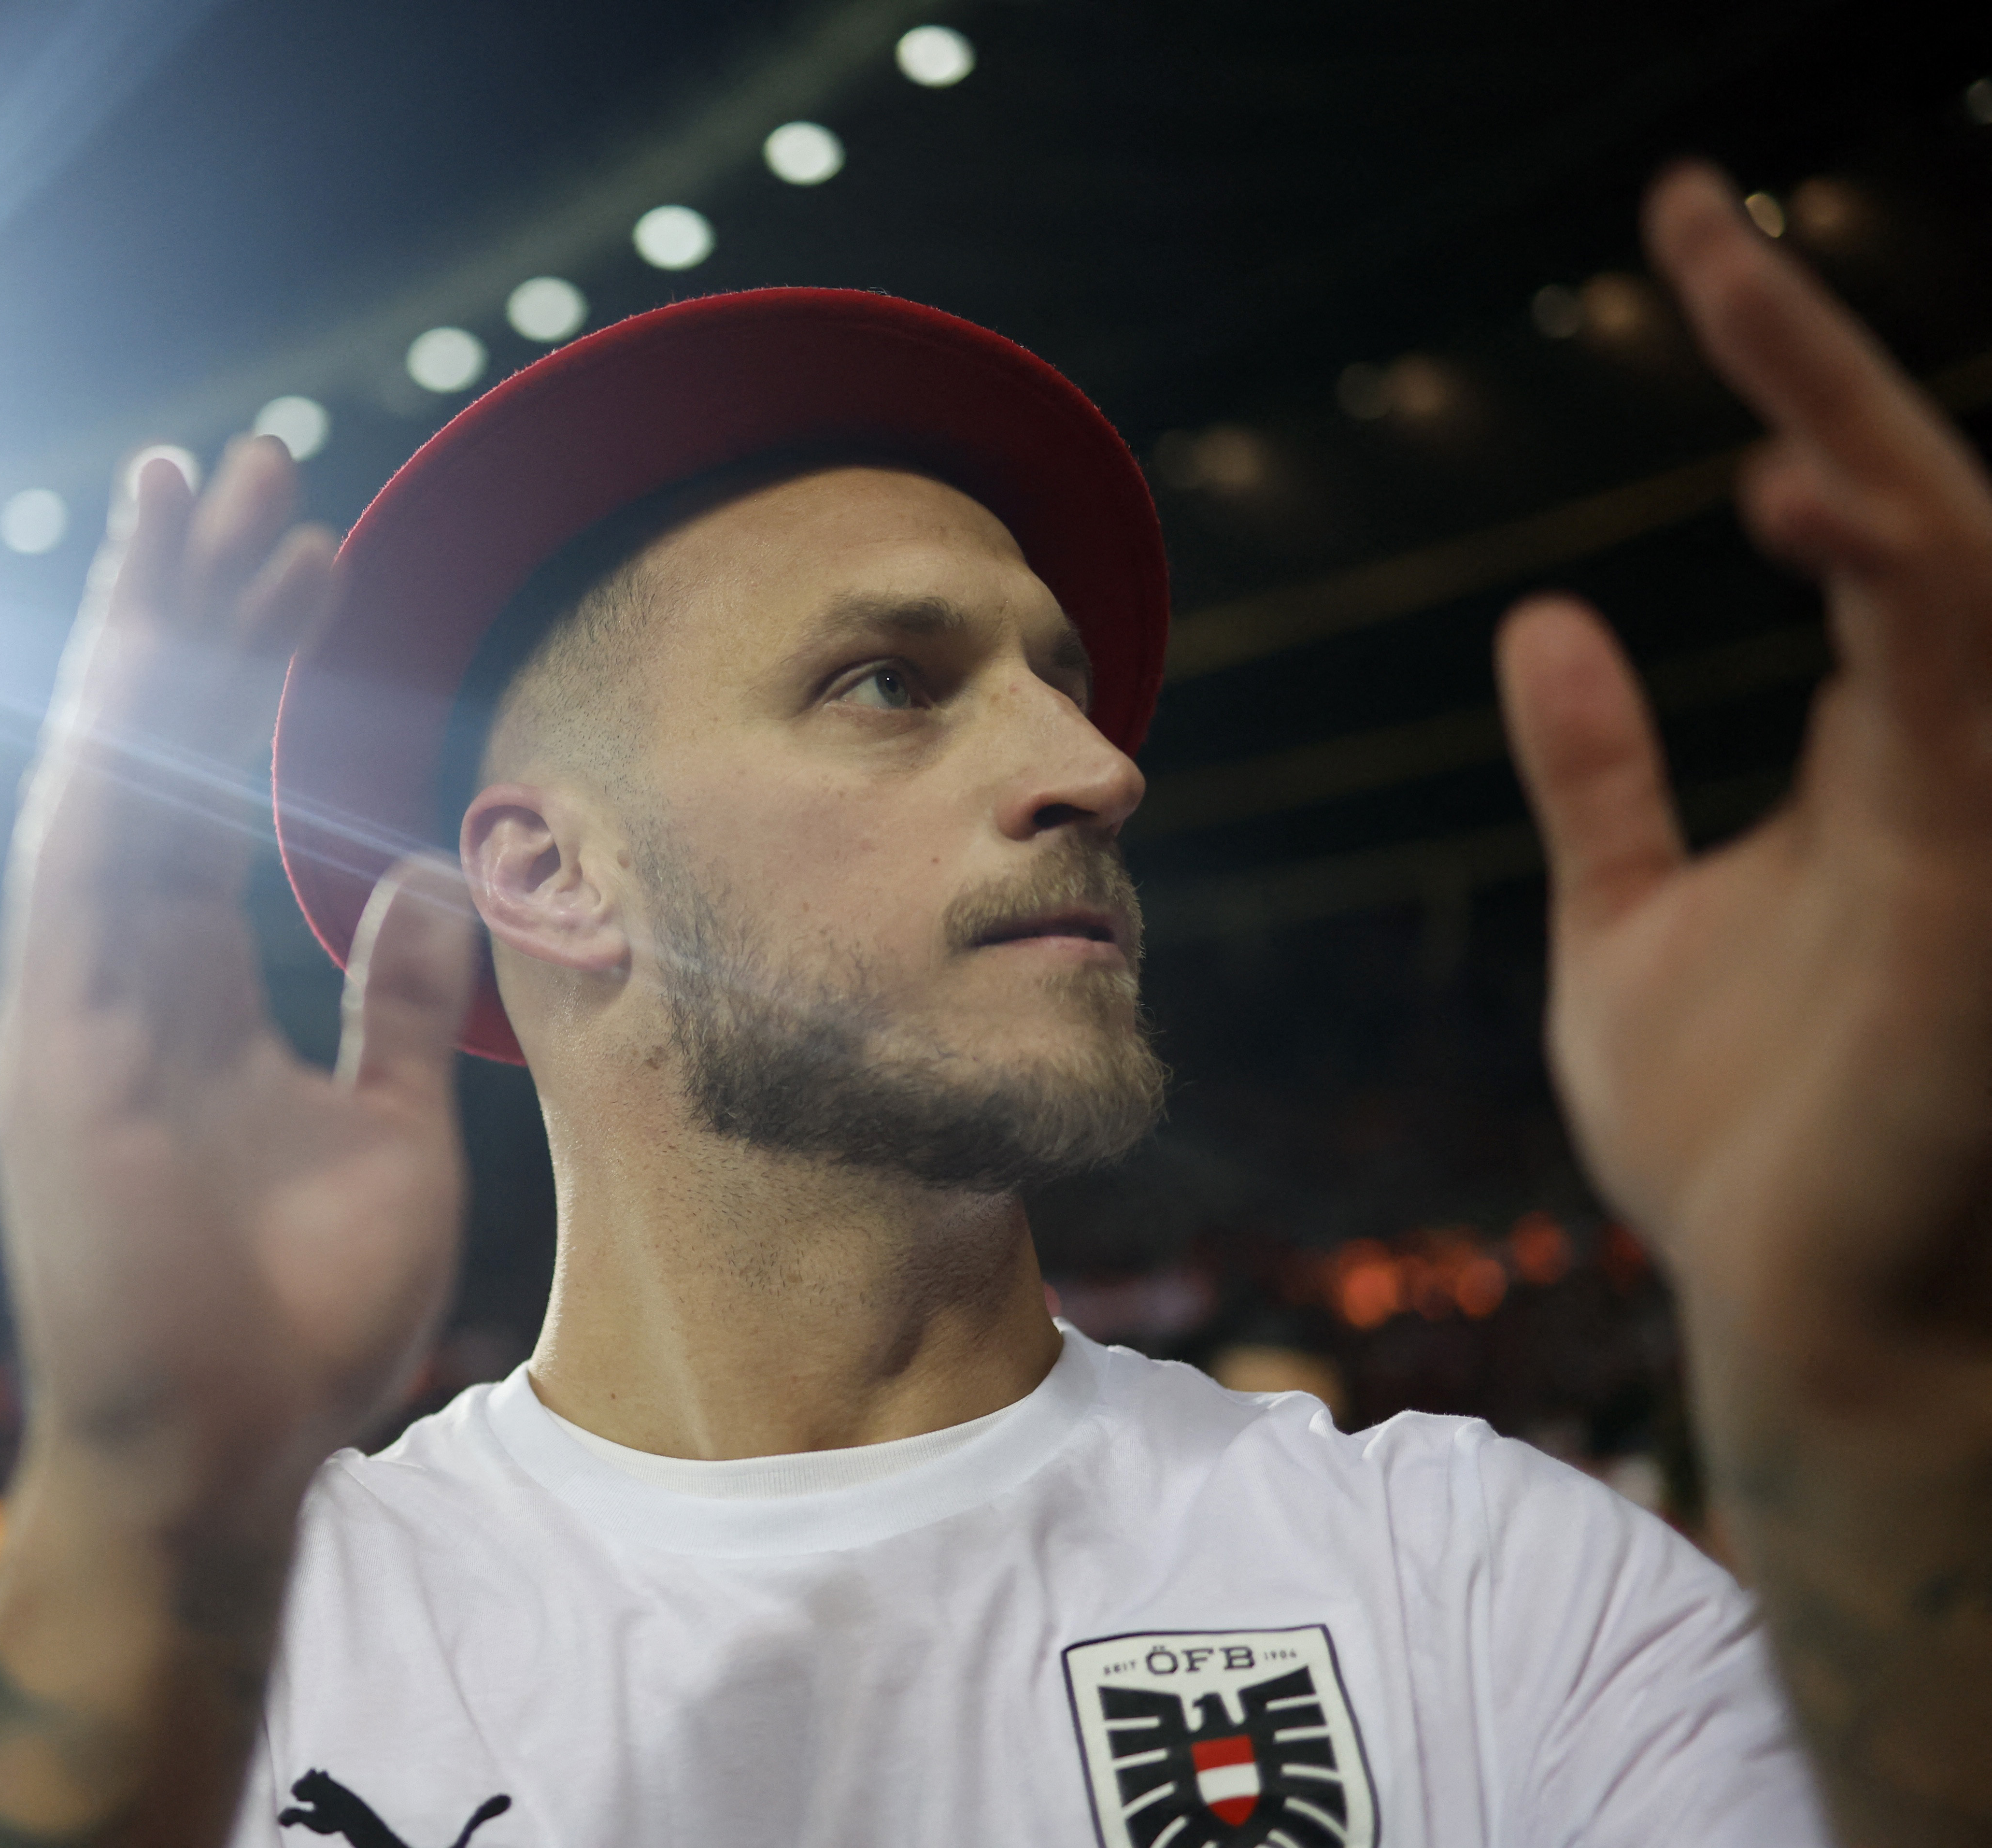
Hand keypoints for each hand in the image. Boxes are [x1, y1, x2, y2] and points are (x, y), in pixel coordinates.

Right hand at [0, 436, 480, 1509]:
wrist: (228, 1455)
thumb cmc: (299, 1317)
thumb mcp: (387, 1128)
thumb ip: (391, 1000)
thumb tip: (421, 871)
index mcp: (182, 992)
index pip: (210, 788)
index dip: (250, 666)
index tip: (307, 551)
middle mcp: (111, 977)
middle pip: (148, 751)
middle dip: (189, 606)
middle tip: (237, 467)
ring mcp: (70, 1011)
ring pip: (104, 779)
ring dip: (140, 640)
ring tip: (184, 501)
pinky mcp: (54, 1056)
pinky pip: (78, 879)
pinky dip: (106, 764)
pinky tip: (133, 658)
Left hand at [1499, 164, 1991, 1389]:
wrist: (1788, 1307)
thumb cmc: (1735, 1137)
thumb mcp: (1629, 922)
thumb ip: (1600, 774)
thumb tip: (1548, 621)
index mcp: (1889, 746)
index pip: (1860, 512)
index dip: (1788, 376)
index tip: (1686, 239)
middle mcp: (1960, 751)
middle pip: (1919, 498)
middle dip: (1816, 353)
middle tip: (1691, 207)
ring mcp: (1987, 809)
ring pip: (1963, 559)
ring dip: (1860, 428)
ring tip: (1728, 286)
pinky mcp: (1980, 881)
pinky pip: (1962, 685)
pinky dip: (1896, 580)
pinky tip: (1800, 493)